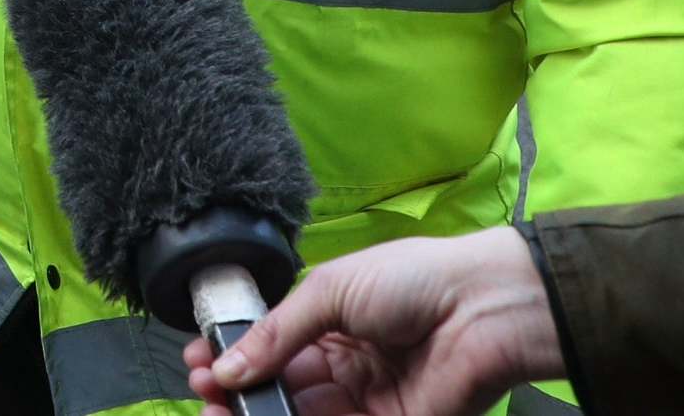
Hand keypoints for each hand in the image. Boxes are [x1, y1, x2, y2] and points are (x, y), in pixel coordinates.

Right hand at [180, 228, 564, 415]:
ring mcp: (366, 400)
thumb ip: (278, 331)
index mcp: (331, 321)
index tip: (200, 361)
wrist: (482, 309)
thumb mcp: (331, 290)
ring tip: (218, 409)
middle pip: (281, 386)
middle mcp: (344, 364)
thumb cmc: (411, 280)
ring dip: (258, 413)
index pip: (273, 344)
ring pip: (301, 415)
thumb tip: (227, 366)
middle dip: (239, 389)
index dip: (237, 355)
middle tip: (202, 390)